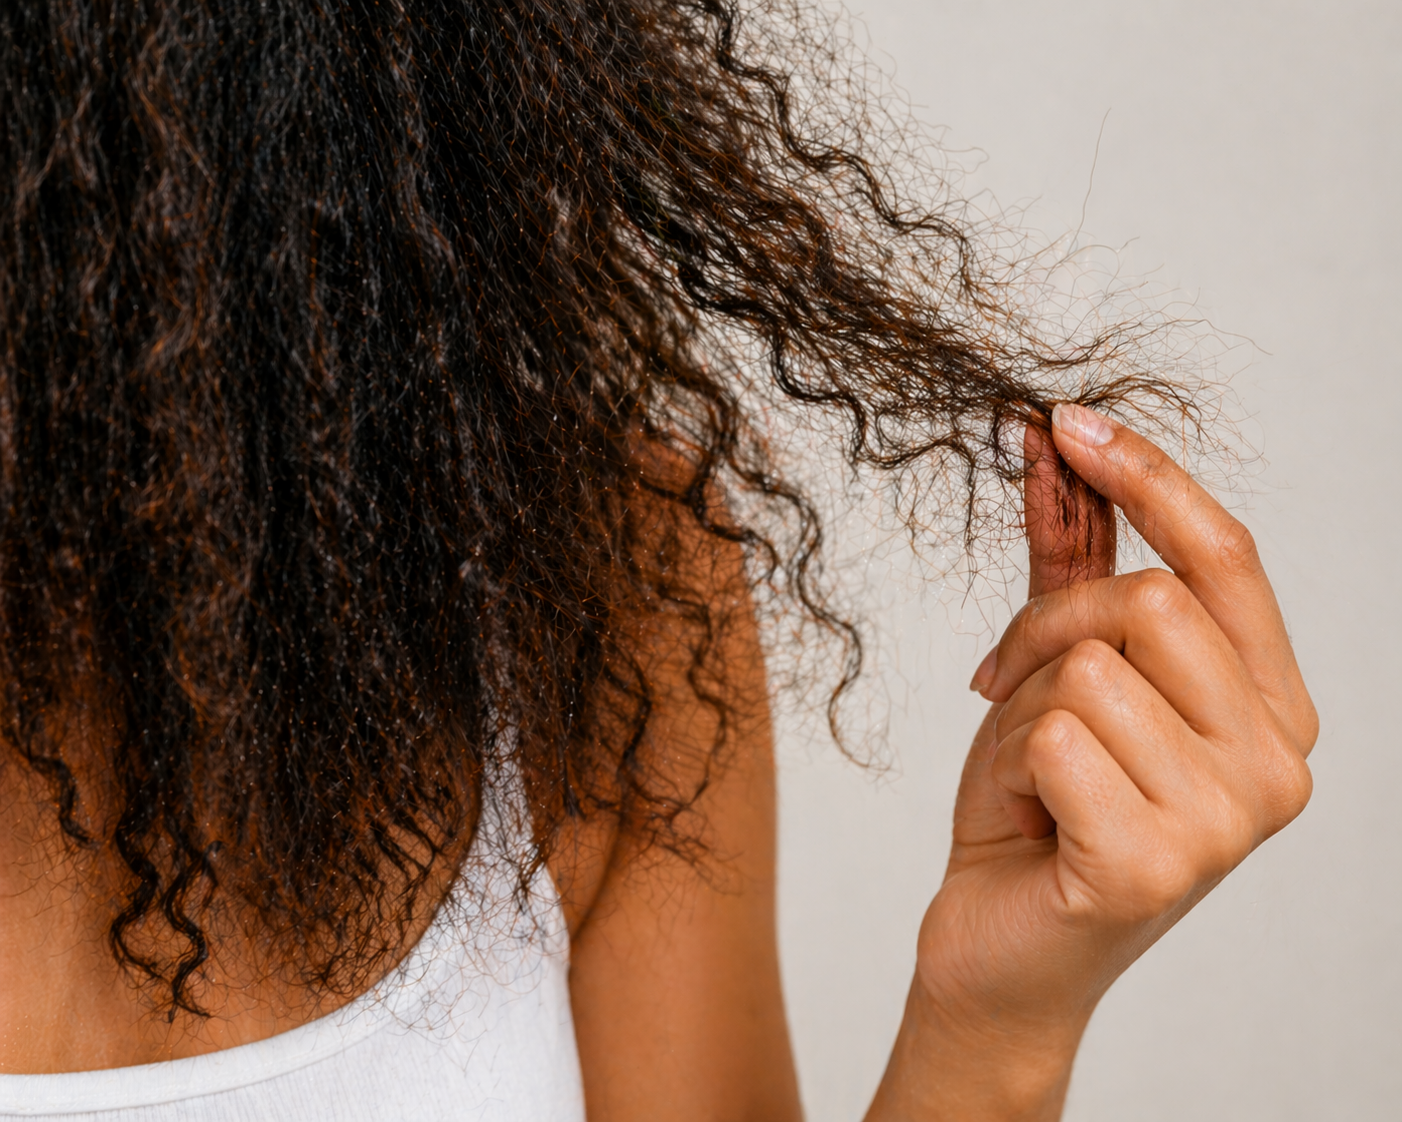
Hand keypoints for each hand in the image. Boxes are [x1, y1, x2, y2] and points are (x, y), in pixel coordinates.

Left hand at [867, 405, 1315, 1120]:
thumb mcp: (1058, 669)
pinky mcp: (1157, 865)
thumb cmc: (1040, 809)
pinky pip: (1053, 735)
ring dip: (1019, 711)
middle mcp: (1278, 763)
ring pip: (1088, 669)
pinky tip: (1025, 820)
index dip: (1149, 477)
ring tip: (1027, 775)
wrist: (999, 948)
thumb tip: (1057, 444)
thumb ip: (1076, 561)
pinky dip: (1005, 764)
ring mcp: (1228, 821)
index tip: (1068, 423)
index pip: (1226, 557)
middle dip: (1045, 630)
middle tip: (1006, 685)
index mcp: (1273, 708)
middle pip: (1147, 601)